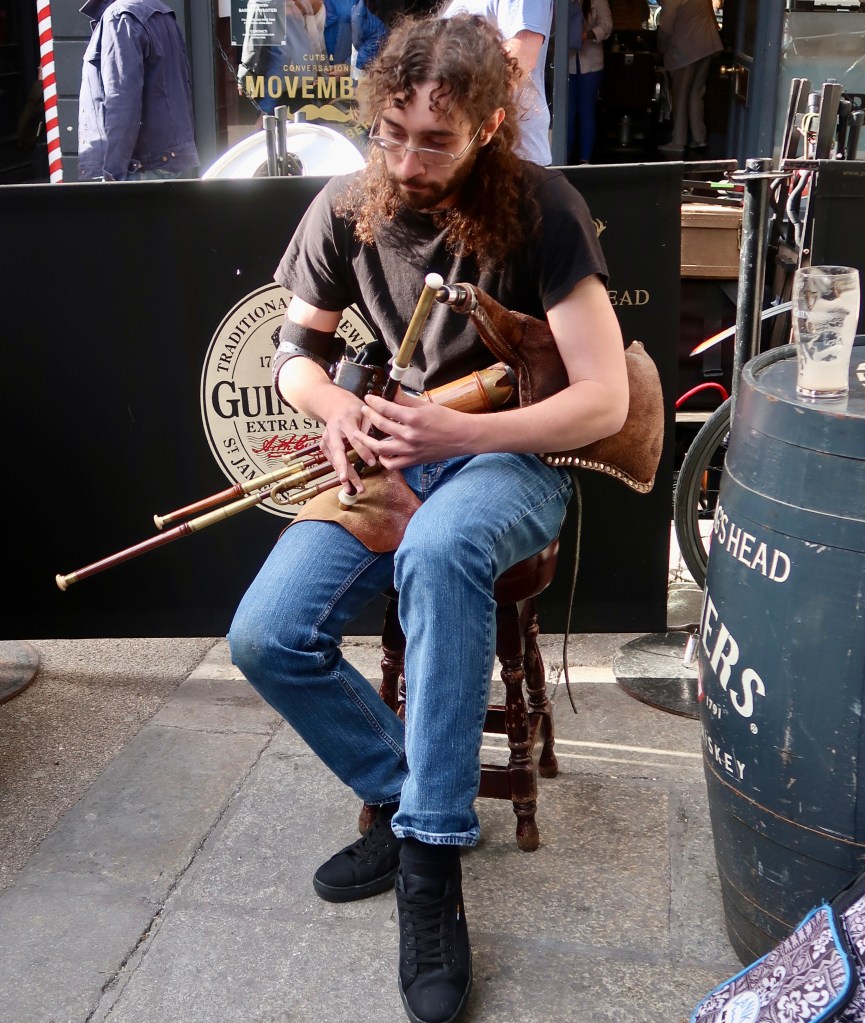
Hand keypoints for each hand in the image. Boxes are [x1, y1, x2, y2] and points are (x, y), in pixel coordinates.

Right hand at [318, 391, 375, 493]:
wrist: (332, 403)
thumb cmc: (353, 408)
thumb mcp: (364, 411)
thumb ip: (372, 426)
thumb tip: (383, 443)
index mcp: (345, 421)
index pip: (354, 438)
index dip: (363, 451)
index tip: (372, 462)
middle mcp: (333, 431)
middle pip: (338, 452)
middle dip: (344, 468)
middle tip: (348, 481)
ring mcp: (326, 438)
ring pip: (334, 460)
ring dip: (343, 475)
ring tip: (351, 490)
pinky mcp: (324, 445)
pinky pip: (332, 461)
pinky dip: (339, 472)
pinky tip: (347, 484)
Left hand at [354, 395, 472, 469]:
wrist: (463, 437)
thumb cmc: (447, 419)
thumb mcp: (426, 405)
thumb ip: (405, 400)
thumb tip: (392, 391)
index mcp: (413, 418)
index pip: (386, 408)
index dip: (374, 402)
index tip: (368, 398)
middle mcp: (409, 435)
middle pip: (380, 425)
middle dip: (369, 415)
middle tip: (364, 410)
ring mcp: (410, 450)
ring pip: (380, 448)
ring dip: (367, 441)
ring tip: (360, 435)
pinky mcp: (413, 461)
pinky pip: (392, 464)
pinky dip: (383, 459)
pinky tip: (380, 452)